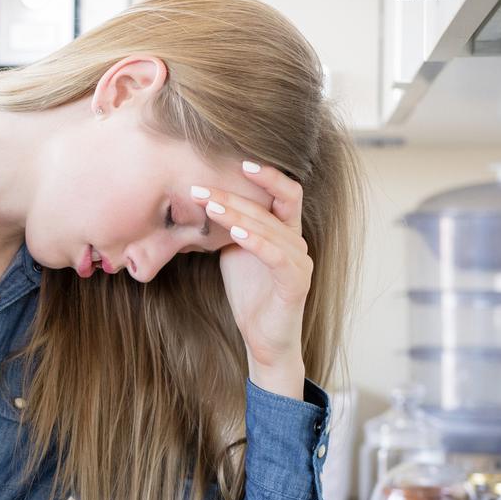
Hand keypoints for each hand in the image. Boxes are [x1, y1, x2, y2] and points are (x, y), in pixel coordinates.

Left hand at [193, 162, 312, 395]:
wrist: (262, 339)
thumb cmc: (249, 294)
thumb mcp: (233, 252)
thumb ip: (229, 226)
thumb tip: (202, 199)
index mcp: (284, 231)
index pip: (284, 191)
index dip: (266, 174)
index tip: (236, 160)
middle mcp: (297, 241)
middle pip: (272, 205)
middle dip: (234, 193)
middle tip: (201, 187)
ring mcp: (299, 261)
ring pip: (271, 227)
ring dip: (239, 214)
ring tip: (210, 205)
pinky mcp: (296, 282)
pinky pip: (276, 255)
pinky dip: (256, 241)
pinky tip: (235, 232)